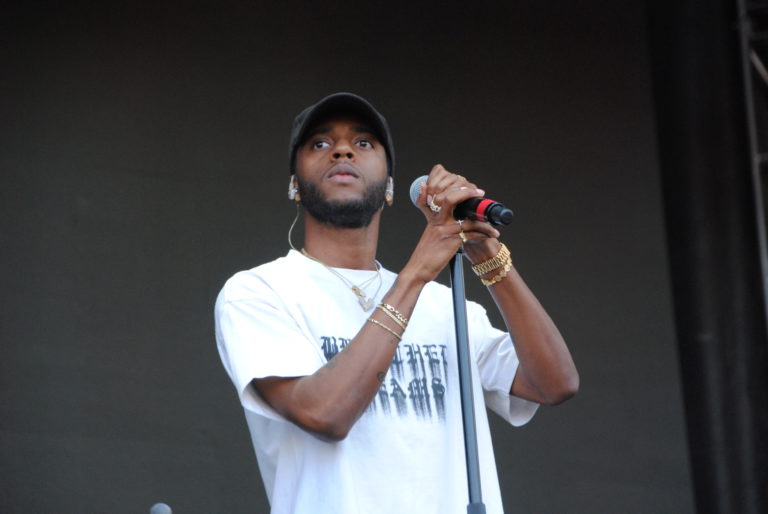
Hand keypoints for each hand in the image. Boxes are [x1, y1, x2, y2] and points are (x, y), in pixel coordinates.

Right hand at [403, 165, 500, 282]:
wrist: (418, 269)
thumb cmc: (425, 254)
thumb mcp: (429, 234)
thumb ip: (436, 223)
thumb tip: (442, 213)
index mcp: (434, 219)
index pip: (444, 198)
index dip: (457, 190)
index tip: (469, 189)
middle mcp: (439, 221)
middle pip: (452, 199)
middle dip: (468, 193)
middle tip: (480, 193)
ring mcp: (445, 230)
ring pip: (469, 221)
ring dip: (485, 225)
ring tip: (494, 230)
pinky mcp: (452, 241)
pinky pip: (472, 234)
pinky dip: (483, 235)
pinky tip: (489, 236)